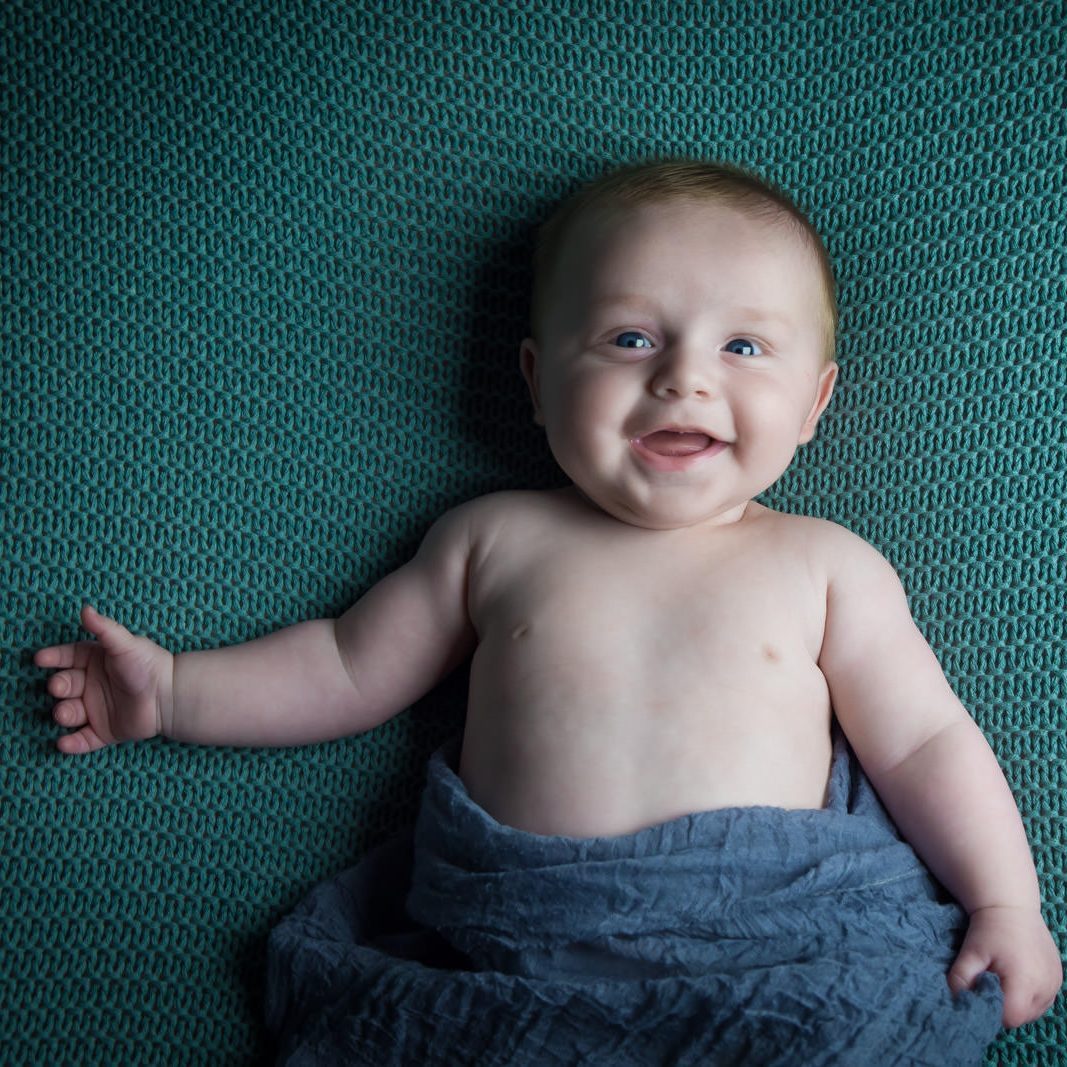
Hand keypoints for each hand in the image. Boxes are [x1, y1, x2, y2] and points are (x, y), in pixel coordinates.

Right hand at [34, 605, 173, 753]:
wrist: (171, 695)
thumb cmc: (149, 665)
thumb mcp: (126, 644)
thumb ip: (105, 629)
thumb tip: (85, 609)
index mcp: (95, 661)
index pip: (67, 657)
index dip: (53, 657)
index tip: (40, 658)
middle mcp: (91, 685)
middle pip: (65, 685)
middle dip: (58, 686)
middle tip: (60, 686)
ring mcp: (96, 709)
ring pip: (70, 712)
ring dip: (63, 713)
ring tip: (65, 712)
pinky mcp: (105, 731)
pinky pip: (84, 740)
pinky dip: (73, 744)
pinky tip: (64, 743)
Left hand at [949, 904, 1063, 1027]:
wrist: (1011, 905)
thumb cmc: (989, 929)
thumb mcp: (970, 952)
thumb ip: (960, 979)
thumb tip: (955, 1000)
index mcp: (1026, 982)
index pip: (1011, 1018)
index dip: (992, 1011)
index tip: (980, 994)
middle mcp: (1046, 987)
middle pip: (1023, 1017)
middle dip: (1004, 1007)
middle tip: (988, 984)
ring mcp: (1056, 984)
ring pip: (1034, 1011)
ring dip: (1017, 1003)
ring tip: (1002, 979)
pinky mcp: (1058, 978)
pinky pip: (1043, 1000)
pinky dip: (1029, 996)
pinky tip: (1016, 977)